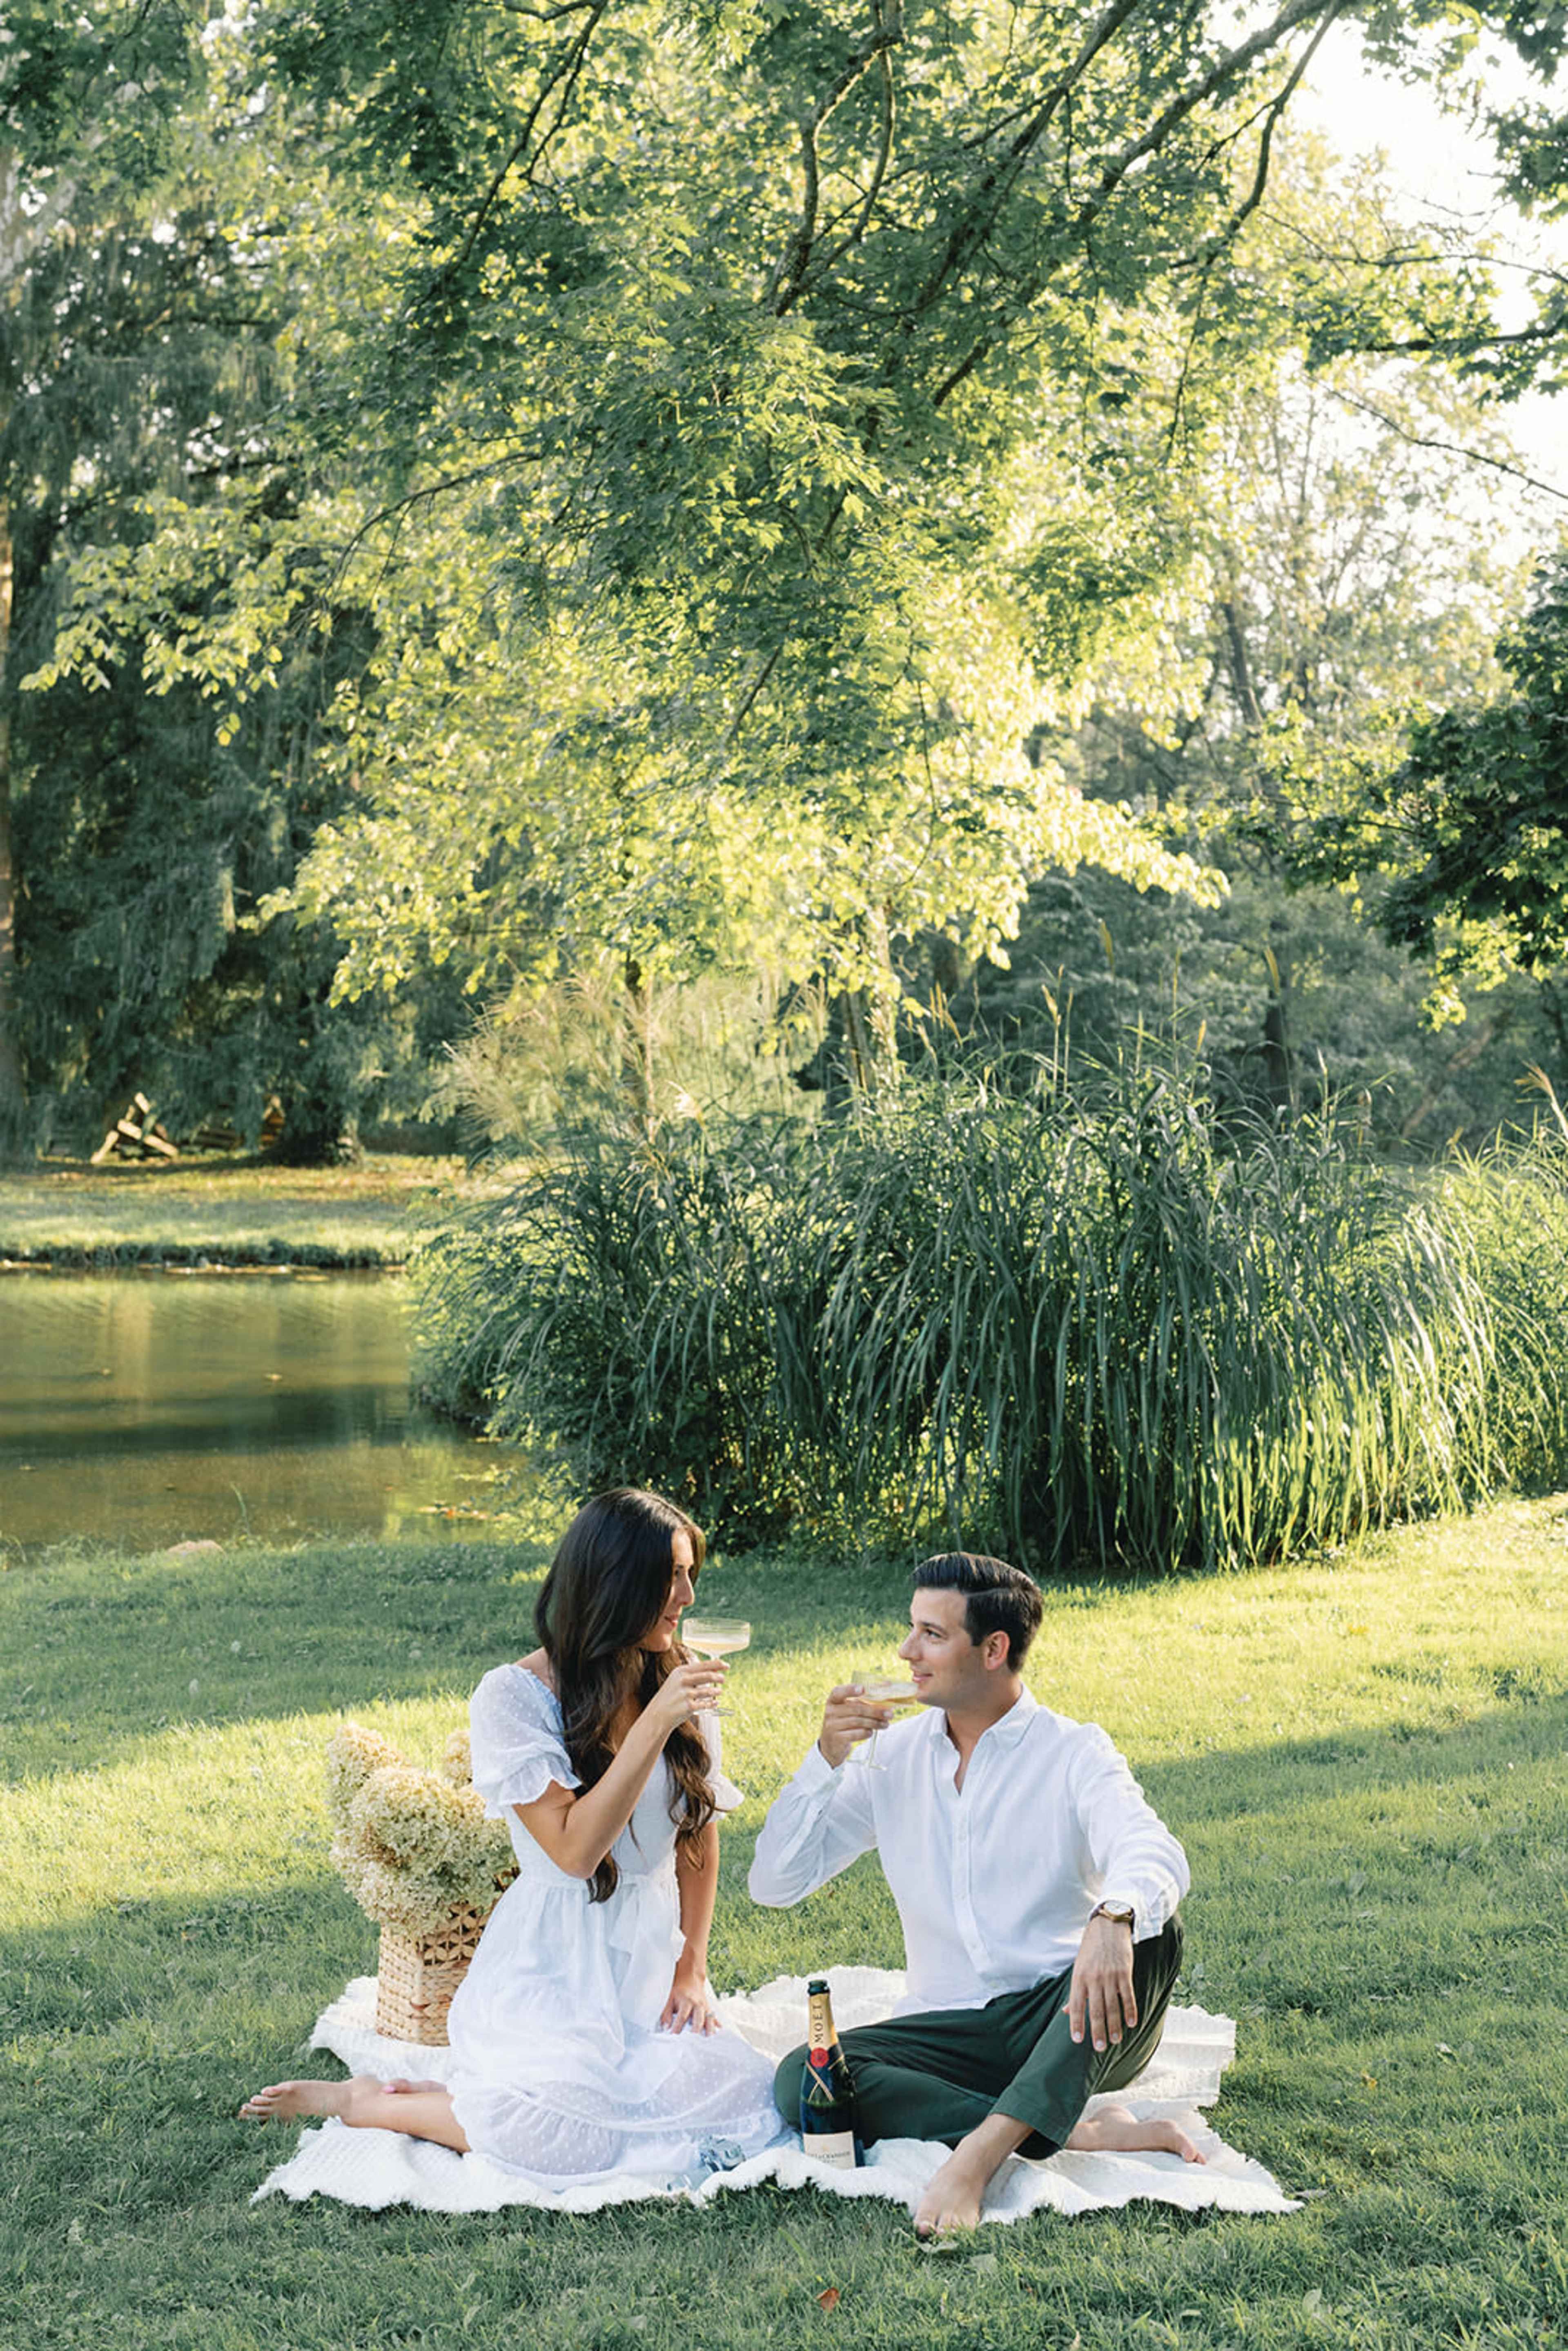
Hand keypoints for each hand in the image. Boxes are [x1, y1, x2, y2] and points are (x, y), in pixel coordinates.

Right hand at [649, 1658, 726, 1732]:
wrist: (657, 1714)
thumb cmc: (670, 1696)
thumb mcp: (677, 1680)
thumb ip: (693, 1674)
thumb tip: (714, 1670)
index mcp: (680, 1671)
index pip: (703, 1665)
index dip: (717, 1664)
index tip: (726, 1665)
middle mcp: (683, 1681)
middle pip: (708, 1676)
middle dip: (718, 1677)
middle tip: (723, 1679)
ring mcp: (686, 1694)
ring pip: (708, 1691)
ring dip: (716, 1691)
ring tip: (719, 1692)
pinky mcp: (689, 1707)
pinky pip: (706, 1704)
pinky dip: (712, 1703)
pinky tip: (715, 1703)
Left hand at [660, 1955, 717, 2033]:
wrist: (690, 1977)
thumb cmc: (678, 1990)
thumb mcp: (669, 1998)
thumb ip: (666, 2014)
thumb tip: (665, 2028)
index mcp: (686, 2001)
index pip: (682, 2017)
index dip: (677, 2027)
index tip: (674, 2037)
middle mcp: (697, 2004)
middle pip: (698, 2019)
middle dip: (696, 2031)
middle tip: (693, 2043)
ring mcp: (705, 2006)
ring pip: (709, 2019)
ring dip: (709, 2030)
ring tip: (709, 2040)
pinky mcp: (709, 2008)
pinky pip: (714, 2017)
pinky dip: (717, 2025)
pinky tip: (719, 2032)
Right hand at [818, 1682, 895, 1769]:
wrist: (831, 1744)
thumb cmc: (845, 1722)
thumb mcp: (848, 1709)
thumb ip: (862, 1701)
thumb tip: (886, 1687)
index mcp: (833, 1701)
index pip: (838, 1692)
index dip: (850, 1689)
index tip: (863, 1688)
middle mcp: (830, 1712)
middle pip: (855, 1709)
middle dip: (875, 1711)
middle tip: (890, 1713)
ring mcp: (832, 1726)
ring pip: (858, 1722)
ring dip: (875, 1723)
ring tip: (886, 1724)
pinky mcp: (837, 1738)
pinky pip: (856, 1734)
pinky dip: (866, 1732)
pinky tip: (872, 1732)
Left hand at [1068, 1912, 1136, 2053]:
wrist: (1108, 1926)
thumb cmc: (1090, 1949)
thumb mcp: (1078, 1967)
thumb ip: (1075, 1992)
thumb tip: (1066, 2013)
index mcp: (1079, 1977)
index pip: (1076, 2005)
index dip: (1077, 2024)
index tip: (1077, 2040)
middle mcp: (1093, 1978)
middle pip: (1095, 2010)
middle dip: (1098, 2031)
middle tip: (1100, 2047)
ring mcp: (1110, 1976)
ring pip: (1112, 2007)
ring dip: (1115, 2026)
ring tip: (1115, 2041)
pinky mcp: (1124, 1973)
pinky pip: (1128, 1996)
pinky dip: (1130, 2011)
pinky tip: (1131, 2024)